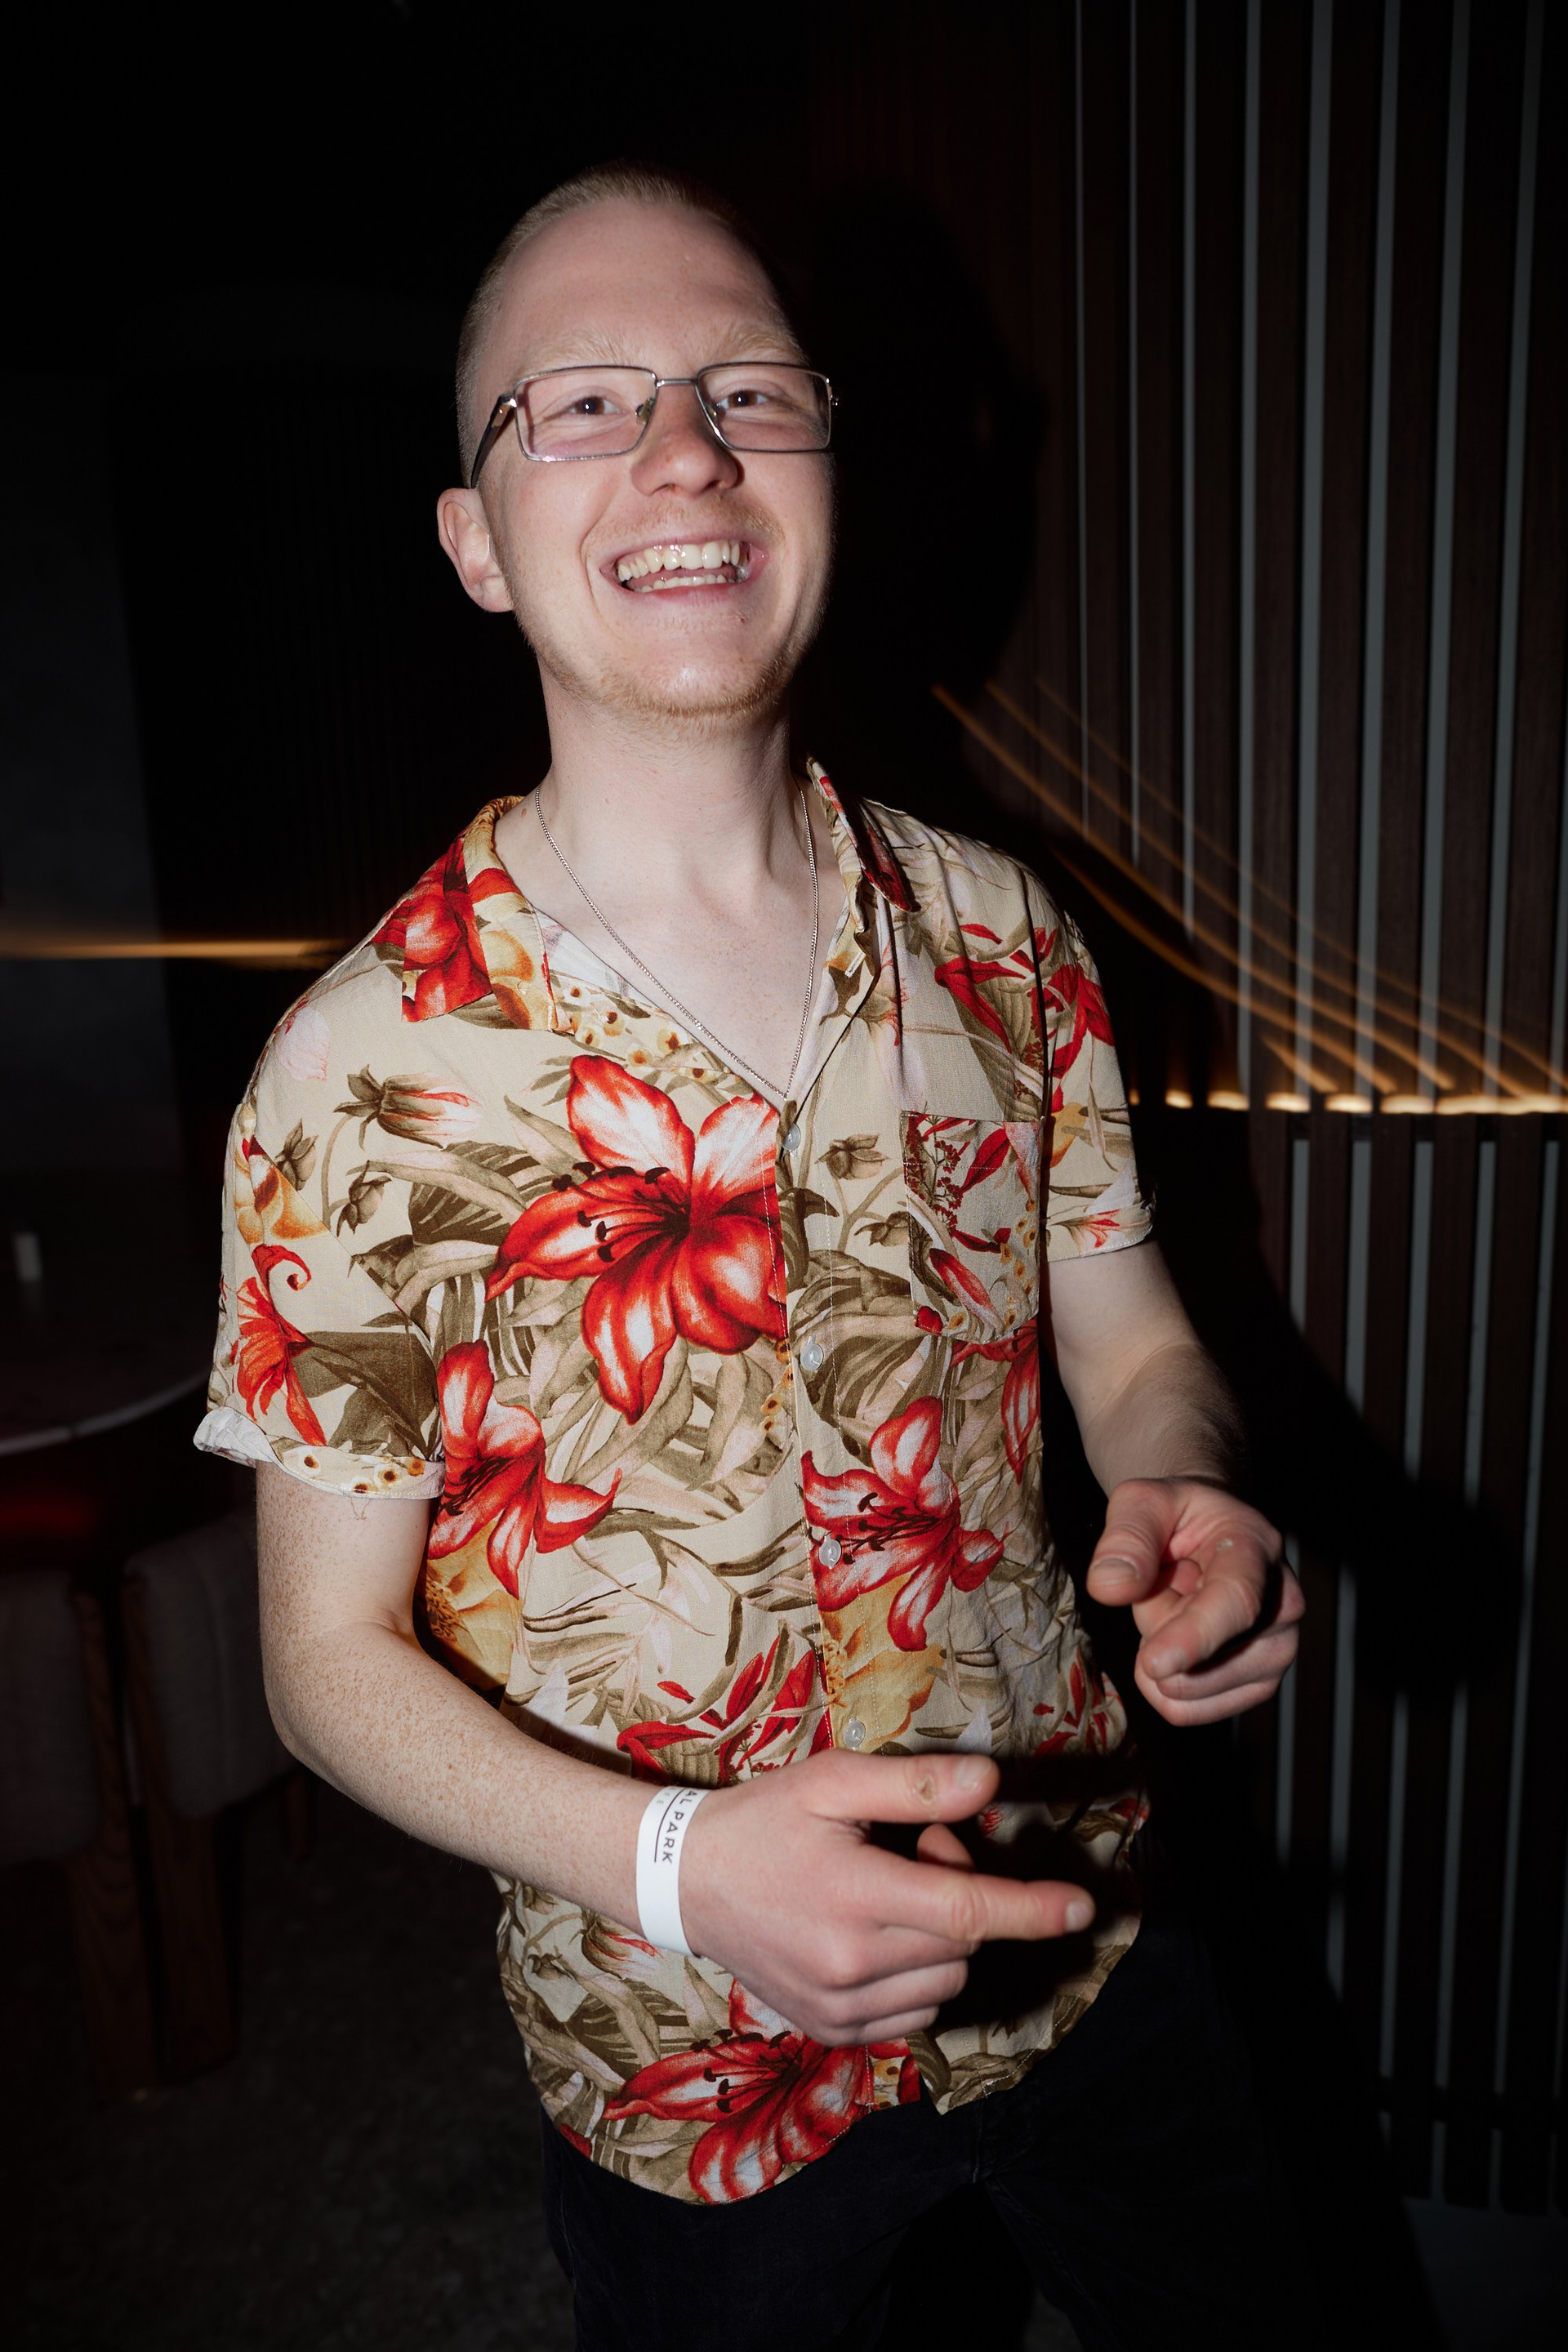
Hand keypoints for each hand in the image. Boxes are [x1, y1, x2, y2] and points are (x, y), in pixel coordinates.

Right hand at [677, 1750, 1093, 2045]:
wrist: (685, 1883)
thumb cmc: (764, 1820)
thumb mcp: (832, 1783)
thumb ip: (915, 1786)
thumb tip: (994, 1783)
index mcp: (856, 1897)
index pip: (969, 1911)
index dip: (1033, 1908)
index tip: (1083, 1907)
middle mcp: (851, 1964)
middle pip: (962, 1942)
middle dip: (959, 1894)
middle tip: (911, 1853)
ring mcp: (840, 2007)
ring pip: (946, 1981)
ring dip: (941, 1941)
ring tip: (885, 1896)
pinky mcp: (832, 2030)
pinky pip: (916, 2012)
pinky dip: (918, 1976)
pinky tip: (875, 1938)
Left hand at [1085, 1478, 1303, 1724]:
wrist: (1206, 1530)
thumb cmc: (1175, 1514)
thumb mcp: (1141, 1501)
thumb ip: (1126, 1537)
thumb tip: (1111, 1588)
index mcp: (1257, 1549)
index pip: (1236, 1602)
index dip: (1194, 1637)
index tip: (1153, 1663)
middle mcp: (1284, 1607)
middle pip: (1204, 1658)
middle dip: (1157, 1625)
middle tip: (1168, 1578)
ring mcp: (1276, 1652)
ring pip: (1190, 1689)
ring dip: (1160, 1650)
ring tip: (1177, 1602)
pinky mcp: (1256, 1686)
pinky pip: (1185, 1710)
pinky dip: (1162, 1682)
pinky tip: (1174, 1638)